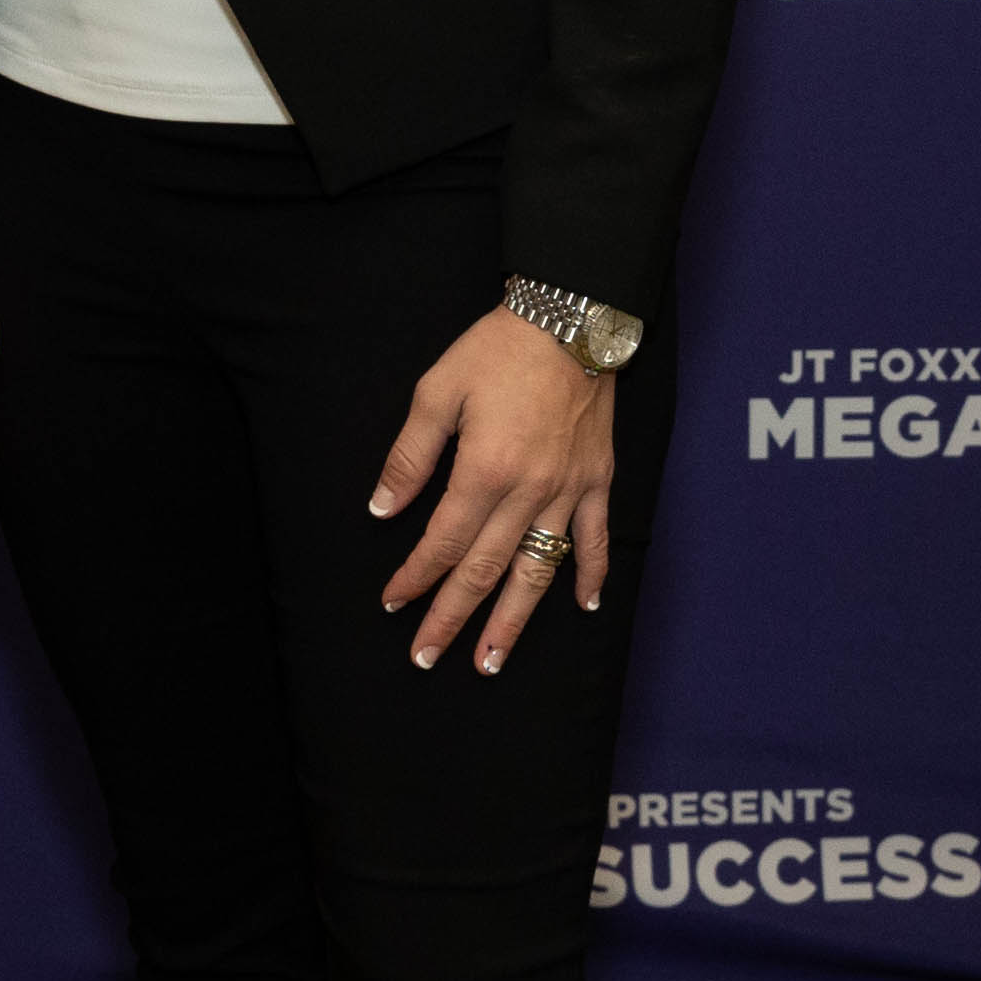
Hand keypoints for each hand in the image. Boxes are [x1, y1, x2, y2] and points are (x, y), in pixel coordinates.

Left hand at [373, 305, 619, 674]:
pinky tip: (582, 606)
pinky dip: (590, 574)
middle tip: (427, 656)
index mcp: (484, 471)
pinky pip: (596, 537)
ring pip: (537, 569)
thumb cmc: (497, 350)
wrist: (570, 319)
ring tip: (491, 661)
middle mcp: (528, 492)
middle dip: (452, 618)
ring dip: (513, 620)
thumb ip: (409, 457)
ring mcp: (568, 490)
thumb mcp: (437, 392)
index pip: (442, 543)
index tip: (393, 602)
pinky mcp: (598, 480)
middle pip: (484, 570)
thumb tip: (382, 509)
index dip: (415, 577)